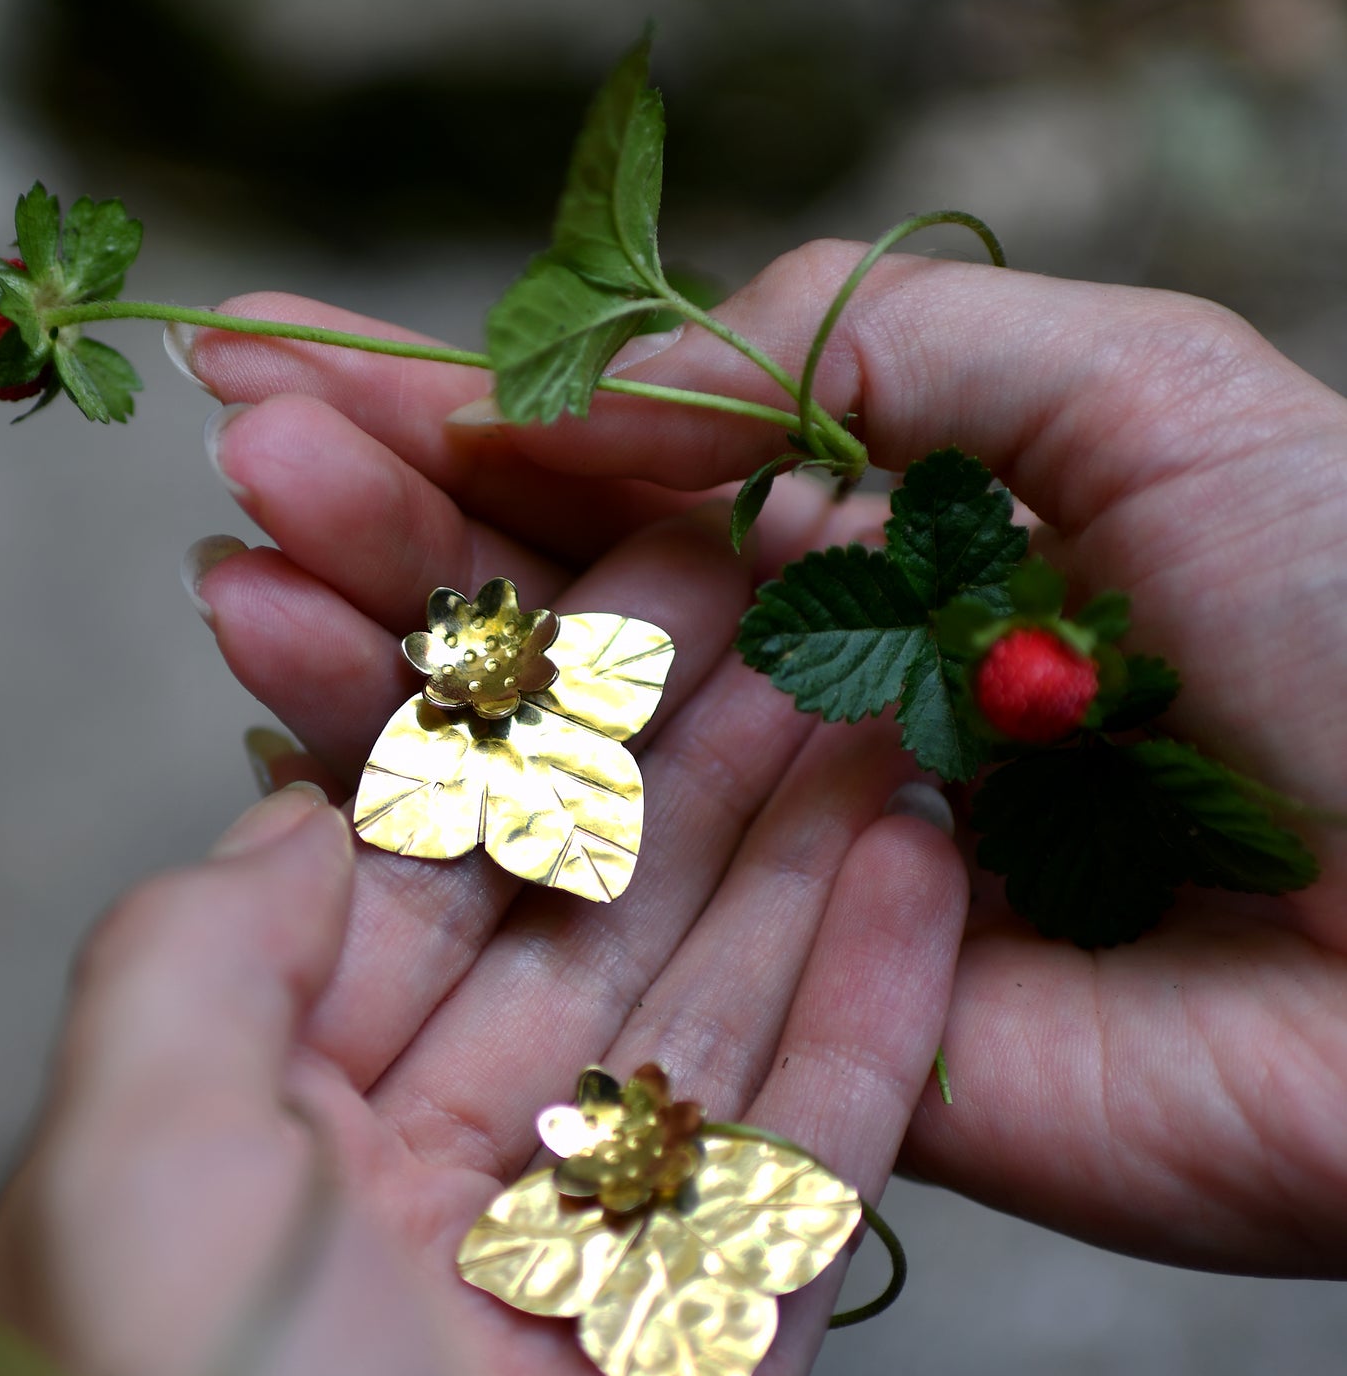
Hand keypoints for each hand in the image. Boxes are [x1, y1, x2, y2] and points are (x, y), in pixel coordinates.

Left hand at [0, 588, 966, 1375]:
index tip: (605, 600)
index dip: (503, 734)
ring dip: (789, 870)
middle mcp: (398, 1208)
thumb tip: (282, 810)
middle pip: (562, 939)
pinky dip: (868, 1023)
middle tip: (778, 622)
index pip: (385, 882)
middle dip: (670, 779)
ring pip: (697, 1029)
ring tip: (877, 715)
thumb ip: (184, 972)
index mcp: (240, 1153)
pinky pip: (800, 1165)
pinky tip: (924, 879)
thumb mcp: (133, 1210)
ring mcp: (563, 1291)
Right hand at [178, 250, 1346, 1276]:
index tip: (307, 360)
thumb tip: (621, 373)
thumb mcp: (1131, 393)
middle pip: (561, 613)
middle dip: (396, 525)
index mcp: (893, 549)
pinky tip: (321, 754)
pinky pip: (595, 937)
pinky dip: (462, 849)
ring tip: (245, 572)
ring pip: (544, 766)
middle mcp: (818, 704)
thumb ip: (869, 349)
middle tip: (245, 450)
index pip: (636, 472)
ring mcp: (789, 868)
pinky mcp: (784, 1026)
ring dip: (385, 665)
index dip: (472, 418)